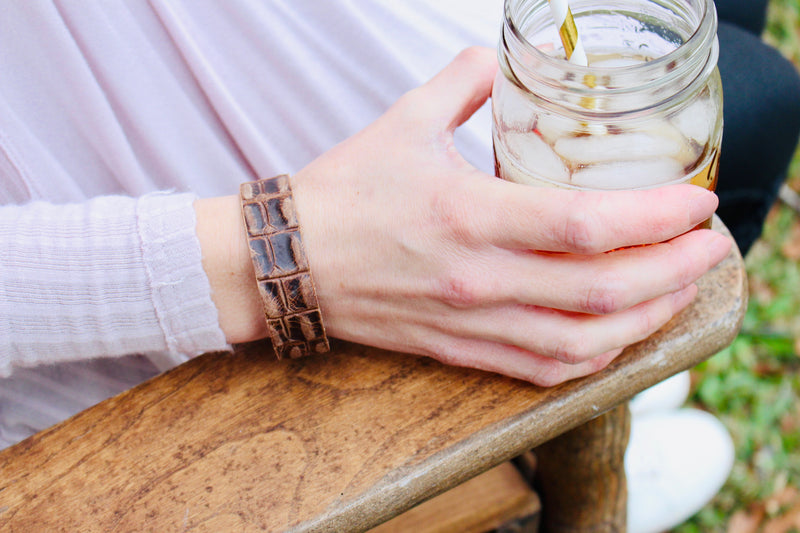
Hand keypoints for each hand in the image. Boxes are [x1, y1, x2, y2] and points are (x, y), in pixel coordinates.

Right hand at [203, 47, 731, 385]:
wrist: (287, 262)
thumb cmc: (342, 194)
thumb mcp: (403, 122)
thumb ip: (464, 86)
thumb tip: (497, 59)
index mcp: (466, 214)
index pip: (586, 224)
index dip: (656, 216)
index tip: (697, 203)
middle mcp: (476, 278)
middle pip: (603, 290)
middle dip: (675, 271)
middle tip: (711, 247)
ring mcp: (469, 323)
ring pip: (582, 343)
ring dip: (646, 322)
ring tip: (679, 293)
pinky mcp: (458, 349)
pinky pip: (540, 371)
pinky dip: (593, 361)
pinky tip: (619, 338)